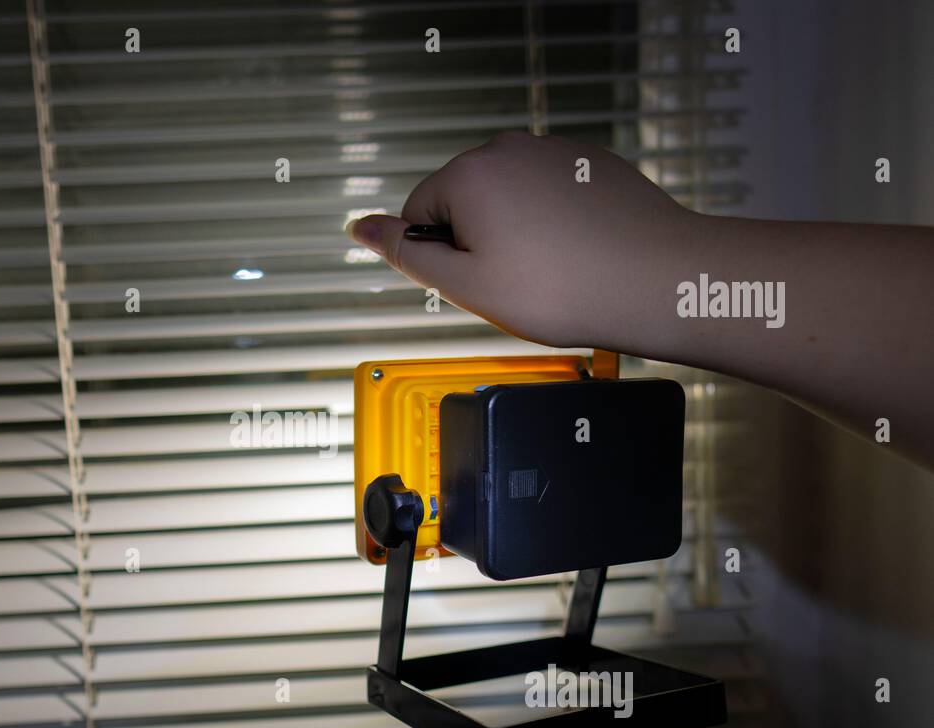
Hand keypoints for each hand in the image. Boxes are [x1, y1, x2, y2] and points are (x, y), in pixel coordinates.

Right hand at [346, 131, 695, 348]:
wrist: (655, 280)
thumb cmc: (564, 289)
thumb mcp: (467, 285)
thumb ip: (406, 254)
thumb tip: (361, 228)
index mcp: (469, 175)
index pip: (419, 216)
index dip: (442, 259)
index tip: (479, 283)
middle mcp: (507, 149)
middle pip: (462, 202)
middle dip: (477, 242)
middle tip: (516, 283)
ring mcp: (553, 151)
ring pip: (508, 200)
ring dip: (515, 234)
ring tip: (551, 271)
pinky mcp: (590, 163)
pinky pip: (548, 195)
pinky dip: (553, 224)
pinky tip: (576, 254)